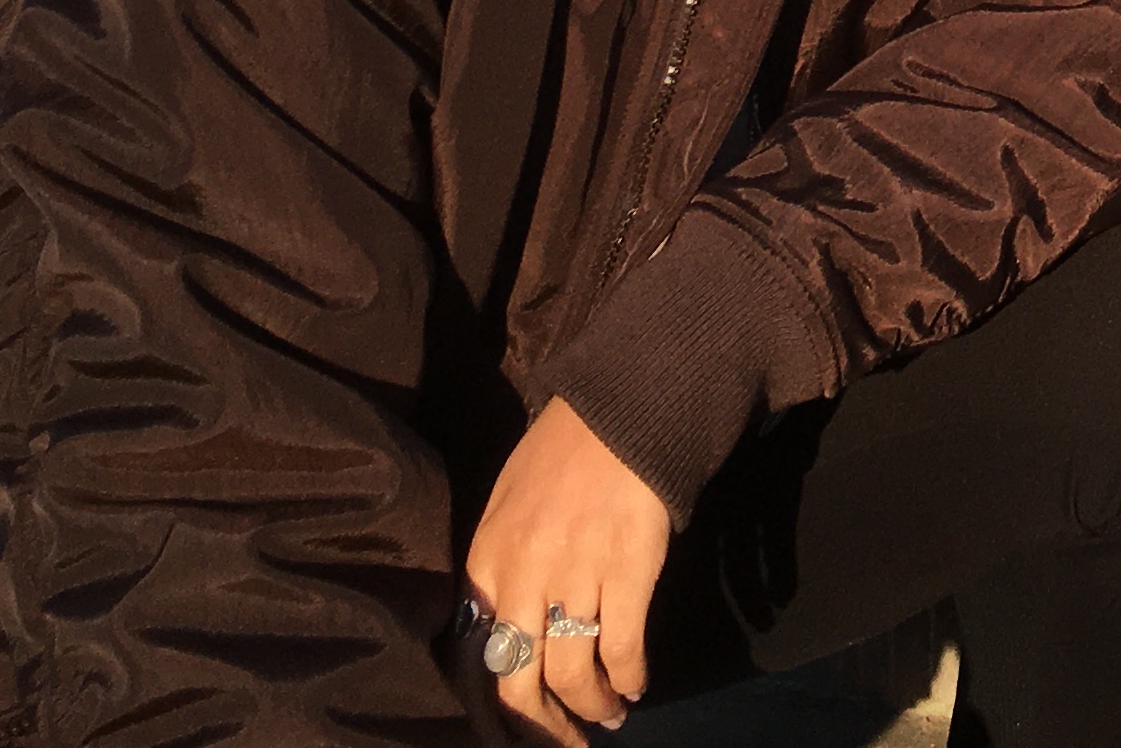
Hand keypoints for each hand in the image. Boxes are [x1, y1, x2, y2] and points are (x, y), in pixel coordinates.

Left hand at [464, 398, 668, 740]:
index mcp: (487, 561)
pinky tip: (637, 685)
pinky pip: (623, 648)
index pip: (483, 656)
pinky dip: (630, 677)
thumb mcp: (508, 507)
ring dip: (593, 707)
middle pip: (521, 683)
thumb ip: (501, 568)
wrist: (622, 406)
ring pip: (574, 675)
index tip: (527, 718)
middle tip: (565, 743)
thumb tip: (506, 628)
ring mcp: (575, 576)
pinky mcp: (626, 571)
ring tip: (609, 715)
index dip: (505, 702)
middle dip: (544, 727)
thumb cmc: (563, 452)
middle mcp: (522, 577)